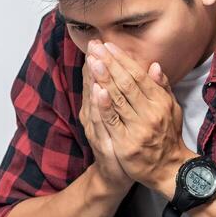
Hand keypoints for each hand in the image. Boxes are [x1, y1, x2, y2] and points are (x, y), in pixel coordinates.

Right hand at [79, 49, 134, 194]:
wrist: (116, 175)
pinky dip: (99, 106)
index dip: (98, 61)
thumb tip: (122, 71)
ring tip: (94, 60)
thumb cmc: (122, 142)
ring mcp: (96, 129)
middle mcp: (93, 116)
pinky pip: (100, 121)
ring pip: (93, 101)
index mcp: (98, 108)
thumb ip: (122, 94)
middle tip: (93, 44)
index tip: (98, 42)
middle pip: (92, 86)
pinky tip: (99, 92)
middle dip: (94, 64)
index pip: (96, 80)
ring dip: (93, 80)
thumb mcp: (121, 116)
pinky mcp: (101, 142)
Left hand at [86, 39, 196, 192]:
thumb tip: (154, 65)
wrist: (168, 169)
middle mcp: (150, 113)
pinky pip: (113, 121)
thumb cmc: (168, 136)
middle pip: (127, 83)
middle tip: (95, 46)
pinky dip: (104, 105)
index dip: (123, 60)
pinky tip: (96, 90)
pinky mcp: (126, 143)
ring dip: (104, 78)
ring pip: (118, 99)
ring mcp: (138, 128)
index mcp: (160, 102)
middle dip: (110, 63)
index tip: (109, 46)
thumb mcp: (171, 110)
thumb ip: (162, 88)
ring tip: (92, 60)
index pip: (139, 76)